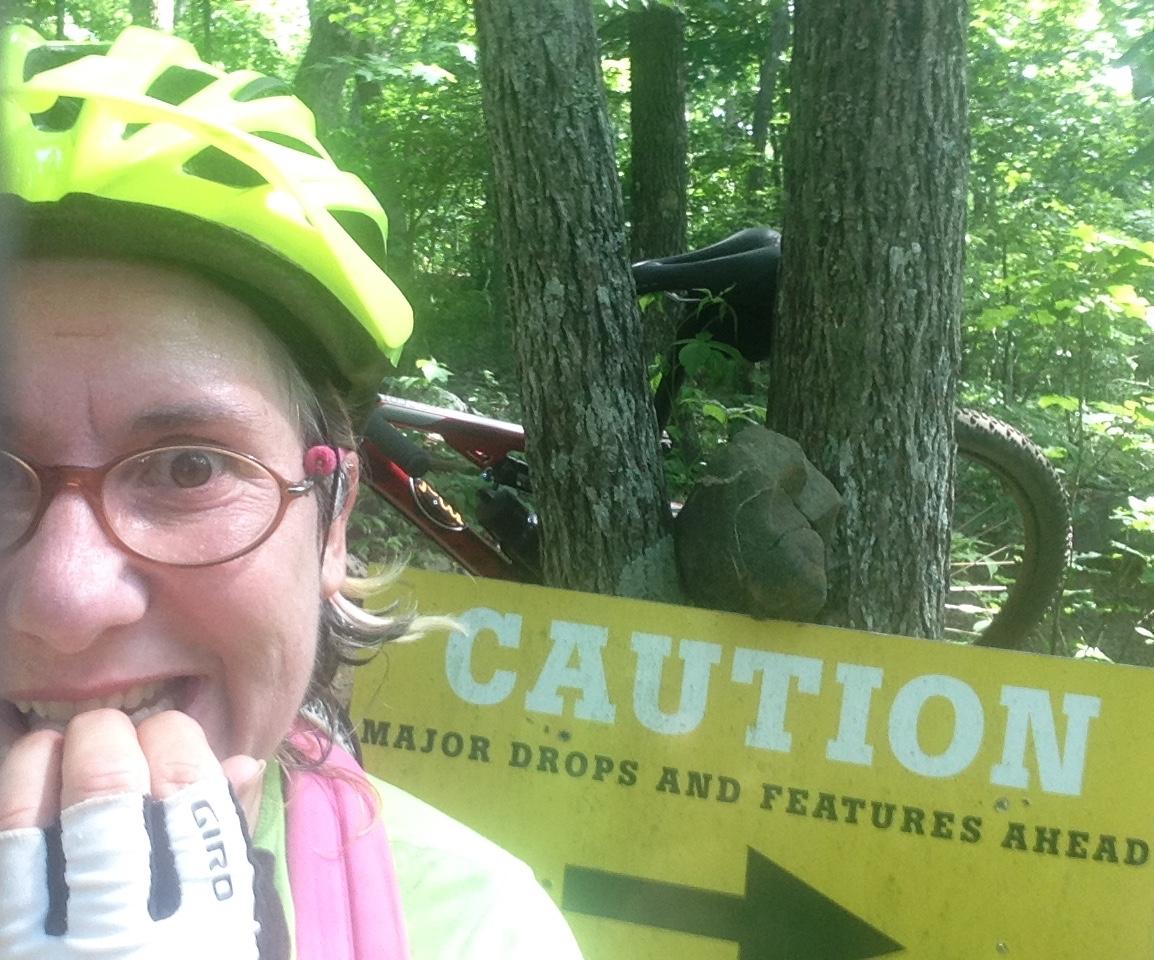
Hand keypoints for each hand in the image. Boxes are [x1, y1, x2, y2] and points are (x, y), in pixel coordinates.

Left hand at [0, 710, 262, 958]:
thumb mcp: (227, 942)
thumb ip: (230, 852)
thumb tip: (235, 764)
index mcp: (205, 931)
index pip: (189, 802)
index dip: (176, 744)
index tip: (170, 731)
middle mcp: (123, 943)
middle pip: (106, 802)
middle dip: (106, 740)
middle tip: (109, 730)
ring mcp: (46, 956)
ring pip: (24, 831)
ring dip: (37, 766)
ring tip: (52, 743)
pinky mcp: (4, 953)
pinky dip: (5, 815)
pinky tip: (18, 785)